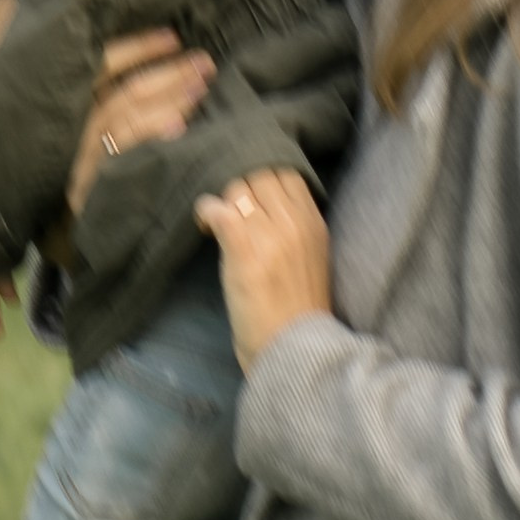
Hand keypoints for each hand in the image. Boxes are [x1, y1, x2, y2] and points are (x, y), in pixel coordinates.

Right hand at [66, 30, 213, 213]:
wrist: (71, 223)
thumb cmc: (88, 166)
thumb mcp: (92, 126)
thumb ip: (115, 99)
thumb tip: (165, 66)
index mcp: (75, 105)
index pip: (104, 66)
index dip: (138, 49)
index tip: (172, 38)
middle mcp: (75, 126)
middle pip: (122, 91)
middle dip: (166, 73)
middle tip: (203, 62)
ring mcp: (82, 156)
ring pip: (125, 117)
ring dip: (168, 100)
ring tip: (200, 88)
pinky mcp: (91, 183)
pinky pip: (123, 152)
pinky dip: (151, 135)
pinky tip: (179, 128)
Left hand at [194, 167, 332, 373]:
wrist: (292, 347)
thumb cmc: (298, 308)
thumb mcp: (310, 256)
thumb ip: (292, 225)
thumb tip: (260, 200)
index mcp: (314, 222)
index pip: (286, 172)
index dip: (264, 177)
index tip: (251, 197)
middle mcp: (294, 221)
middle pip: (259, 174)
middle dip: (241, 186)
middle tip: (231, 210)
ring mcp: (269, 233)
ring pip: (236, 188)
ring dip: (222, 201)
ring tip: (217, 224)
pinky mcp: (243, 249)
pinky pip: (217, 209)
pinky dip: (206, 211)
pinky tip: (205, 227)